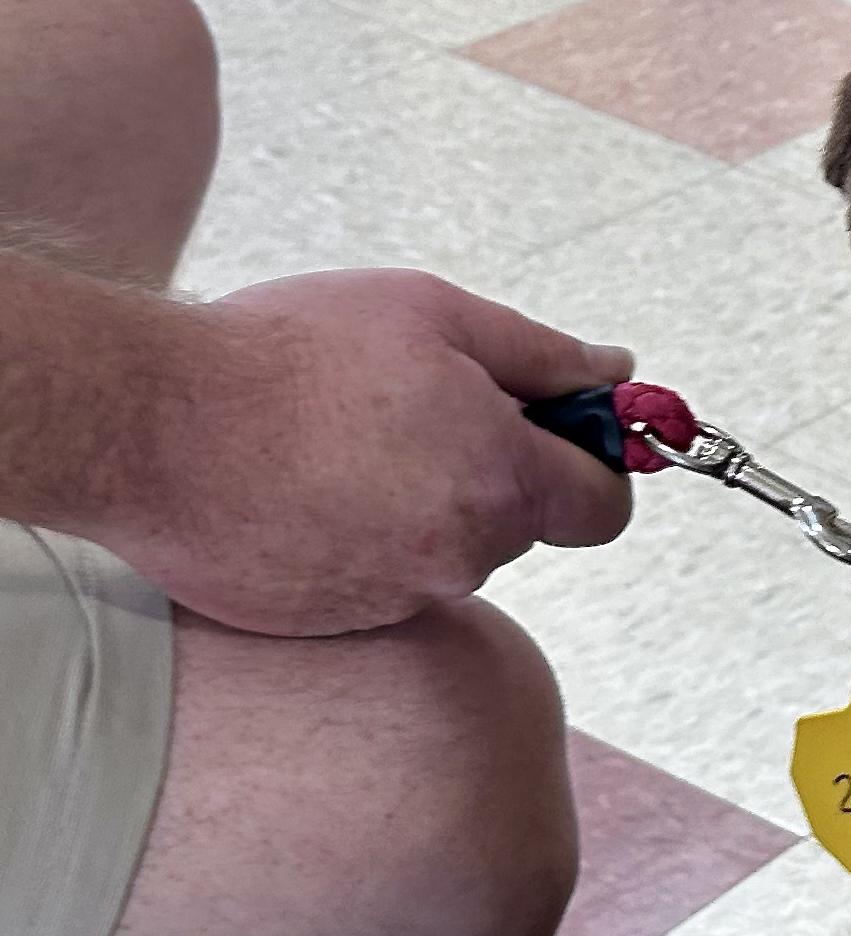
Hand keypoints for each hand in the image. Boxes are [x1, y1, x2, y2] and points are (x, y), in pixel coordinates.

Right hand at [108, 270, 637, 636]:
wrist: (149, 424)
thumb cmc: (288, 354)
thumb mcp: (432, 314)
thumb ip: (542, 353)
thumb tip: (616, 373)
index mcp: (500, 481)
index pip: (603, 507)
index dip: (592, 463)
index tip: (561, 428)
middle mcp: (458, 557)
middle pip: (515, 522)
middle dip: (485, 468)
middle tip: (407, 405)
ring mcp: (391, 599)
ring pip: (440, 550)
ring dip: (414, 502)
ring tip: (334, 441)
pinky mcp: (329, 622)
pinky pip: (371, 578)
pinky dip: (351, 537)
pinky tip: (296, 486)